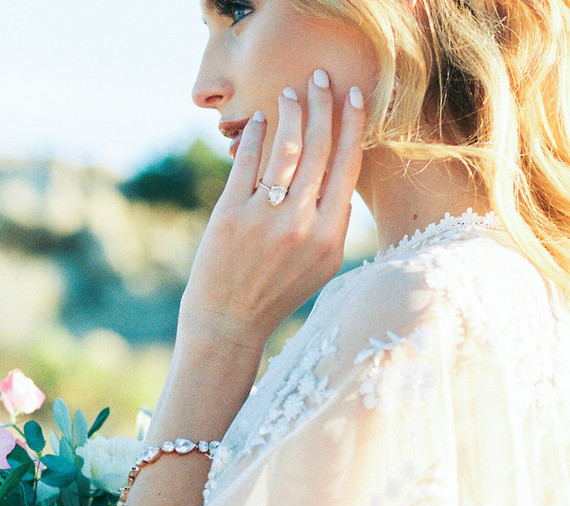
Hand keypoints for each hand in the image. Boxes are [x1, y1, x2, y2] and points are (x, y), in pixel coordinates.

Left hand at [180, 71, 365, 351]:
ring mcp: (266, 218)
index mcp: (330, 239)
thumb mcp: (319, 267)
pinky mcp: (231, 213)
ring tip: (292, 93)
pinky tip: (260, 119)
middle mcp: (302, 225)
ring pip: (286, 149)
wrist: (230, 320)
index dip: (351, 127)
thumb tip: (337, 173)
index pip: (346, 169)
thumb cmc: (277, 292)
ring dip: (291, 113)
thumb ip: (332, 223)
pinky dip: (255, 135)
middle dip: (323, 106)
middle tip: (322, 78)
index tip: (354, 97)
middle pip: (319, 150)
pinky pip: (247, 161)